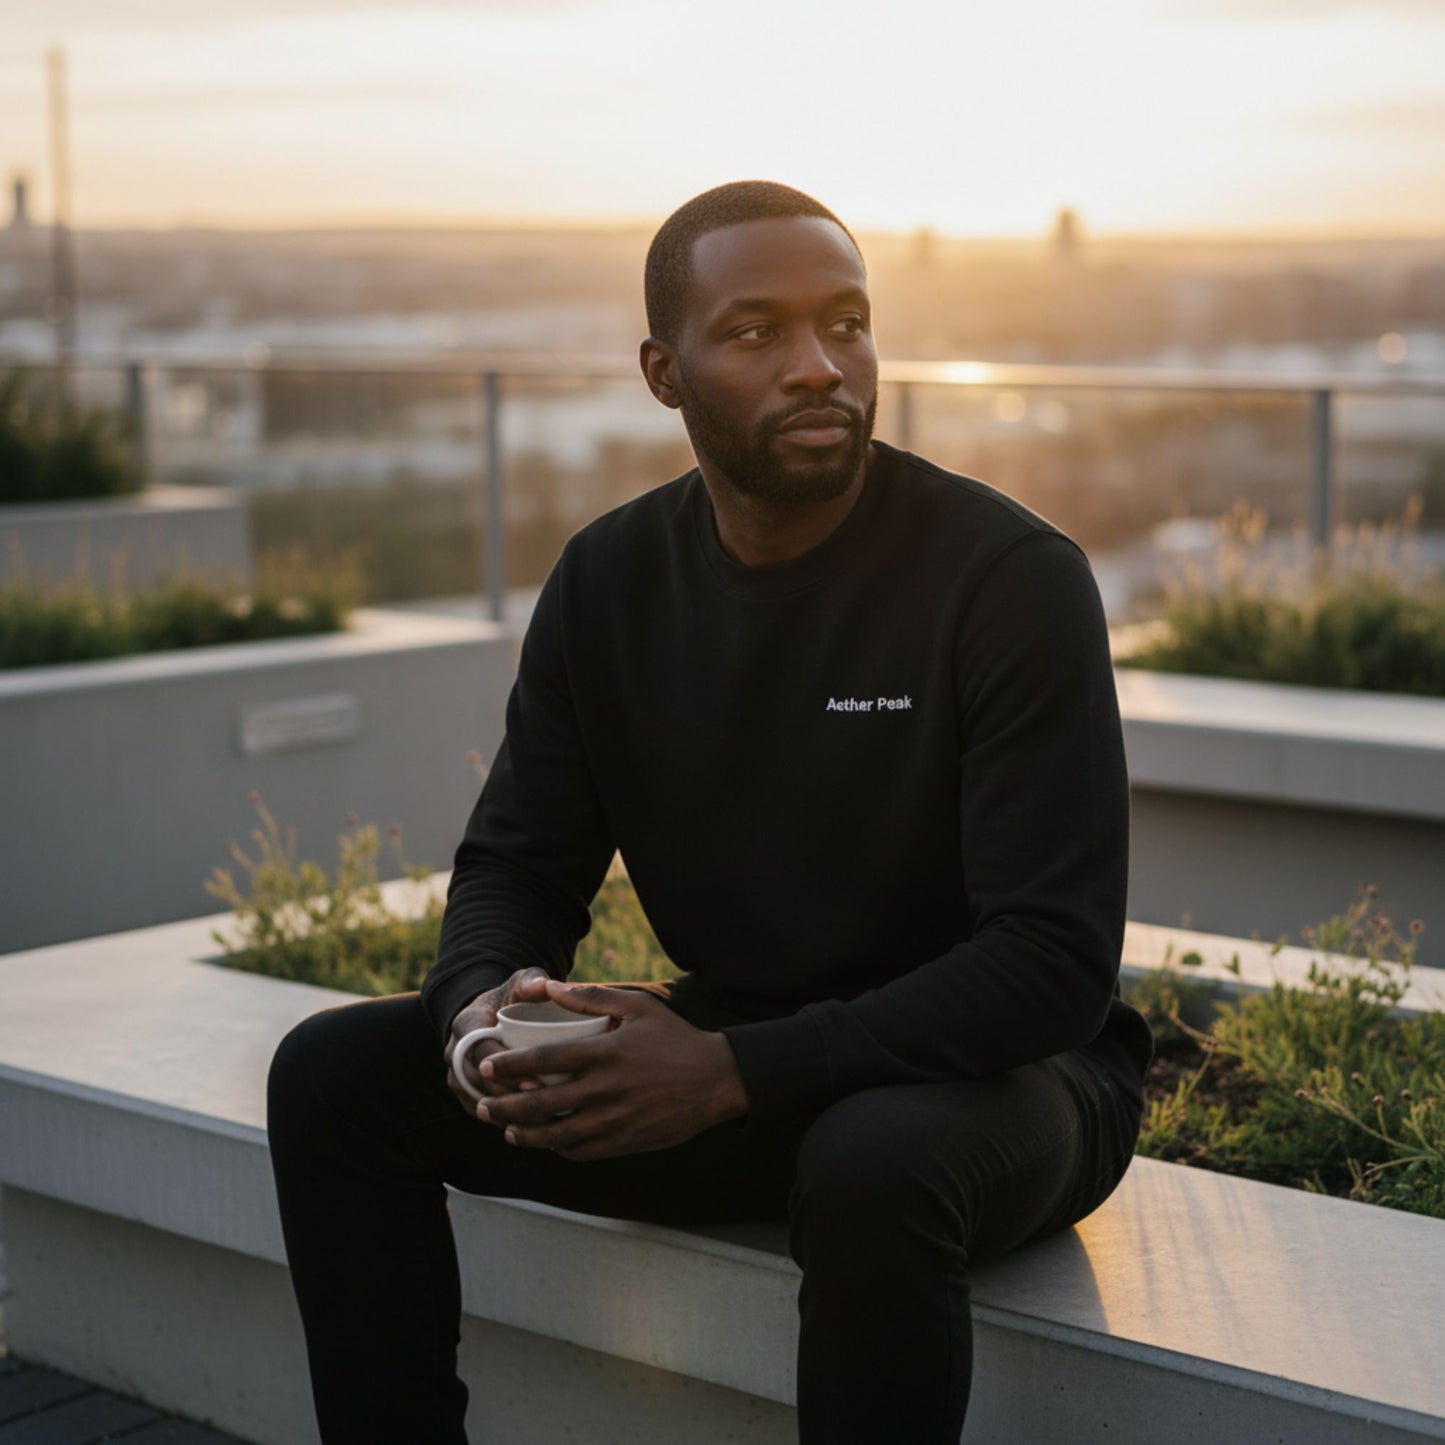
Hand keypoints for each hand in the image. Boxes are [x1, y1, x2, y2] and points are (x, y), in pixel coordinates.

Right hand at [444, 967, 552, 1113]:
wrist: (491, 1013)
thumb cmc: (511, 997)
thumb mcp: (520, 982)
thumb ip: (531, 981)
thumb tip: (545, 986)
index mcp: (465, 1025)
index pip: (480, 1052)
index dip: (506, 1069)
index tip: (535, 1080)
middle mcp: (454, 1053)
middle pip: (477, 1082)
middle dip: (508, 1095)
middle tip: (542, 1103)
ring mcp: (457, 1075)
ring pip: (477, 1101)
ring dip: (507, 1113)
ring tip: (542, 1120)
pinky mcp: (466, 1093)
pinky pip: (481, 1111)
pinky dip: (504, 1121)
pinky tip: (532, 1129)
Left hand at [475, 979, 748, 1161]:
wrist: (716, 1080)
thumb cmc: (675, 1038)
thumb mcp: (638, 1006)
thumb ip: (591, 998)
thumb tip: (551, 987)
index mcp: (604, 1054)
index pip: (543, 1062)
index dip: (509, 1066)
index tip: (487, 1068)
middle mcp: (605, 1090)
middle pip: (541, 1105)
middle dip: (505, 1107)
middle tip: (483, 1105)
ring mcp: (615, 1120)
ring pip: (556, 1136)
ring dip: (525, 1134)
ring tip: (507, 1129)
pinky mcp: (626, 1142)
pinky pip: (582, 1152)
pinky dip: (559, 1150)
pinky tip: (548, 1143)